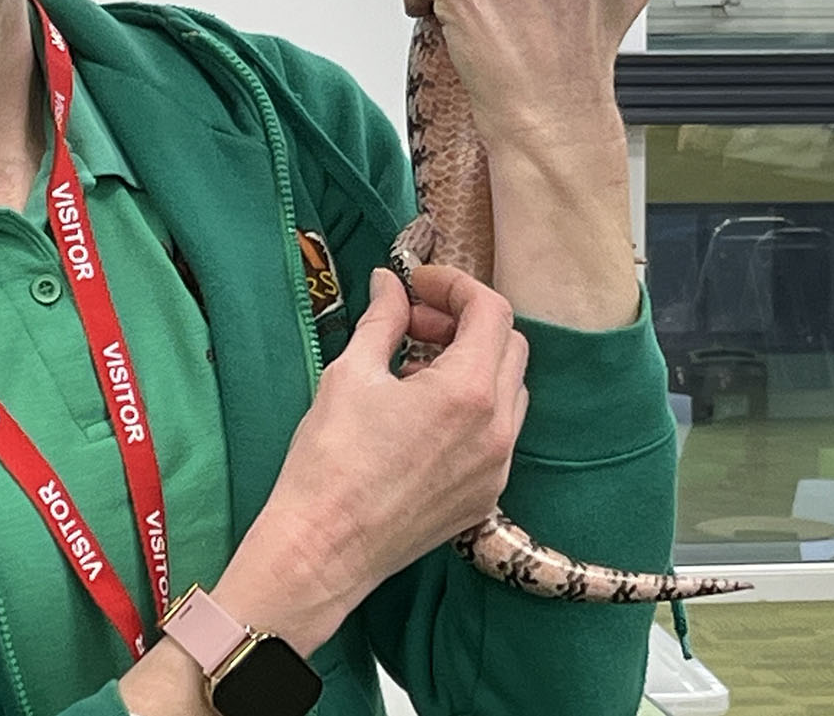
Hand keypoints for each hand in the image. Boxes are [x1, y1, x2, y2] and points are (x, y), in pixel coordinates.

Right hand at [220, 265, 528, 646]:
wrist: (323, 548)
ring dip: (473, 365)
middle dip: (465, 323)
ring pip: (510, 391)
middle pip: (509, 346)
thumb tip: (390, 285)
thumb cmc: (330, 459)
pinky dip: (473, 408)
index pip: (491, 311)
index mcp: (467, 392)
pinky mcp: (485, 496)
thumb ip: (384, 320)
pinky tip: (422, 415)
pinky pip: (499, 434)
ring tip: (414, 370)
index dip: (455, 286)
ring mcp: (496, 467)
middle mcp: (497, 429)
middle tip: (414, 325)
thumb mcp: (351, 374)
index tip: (417, 287)